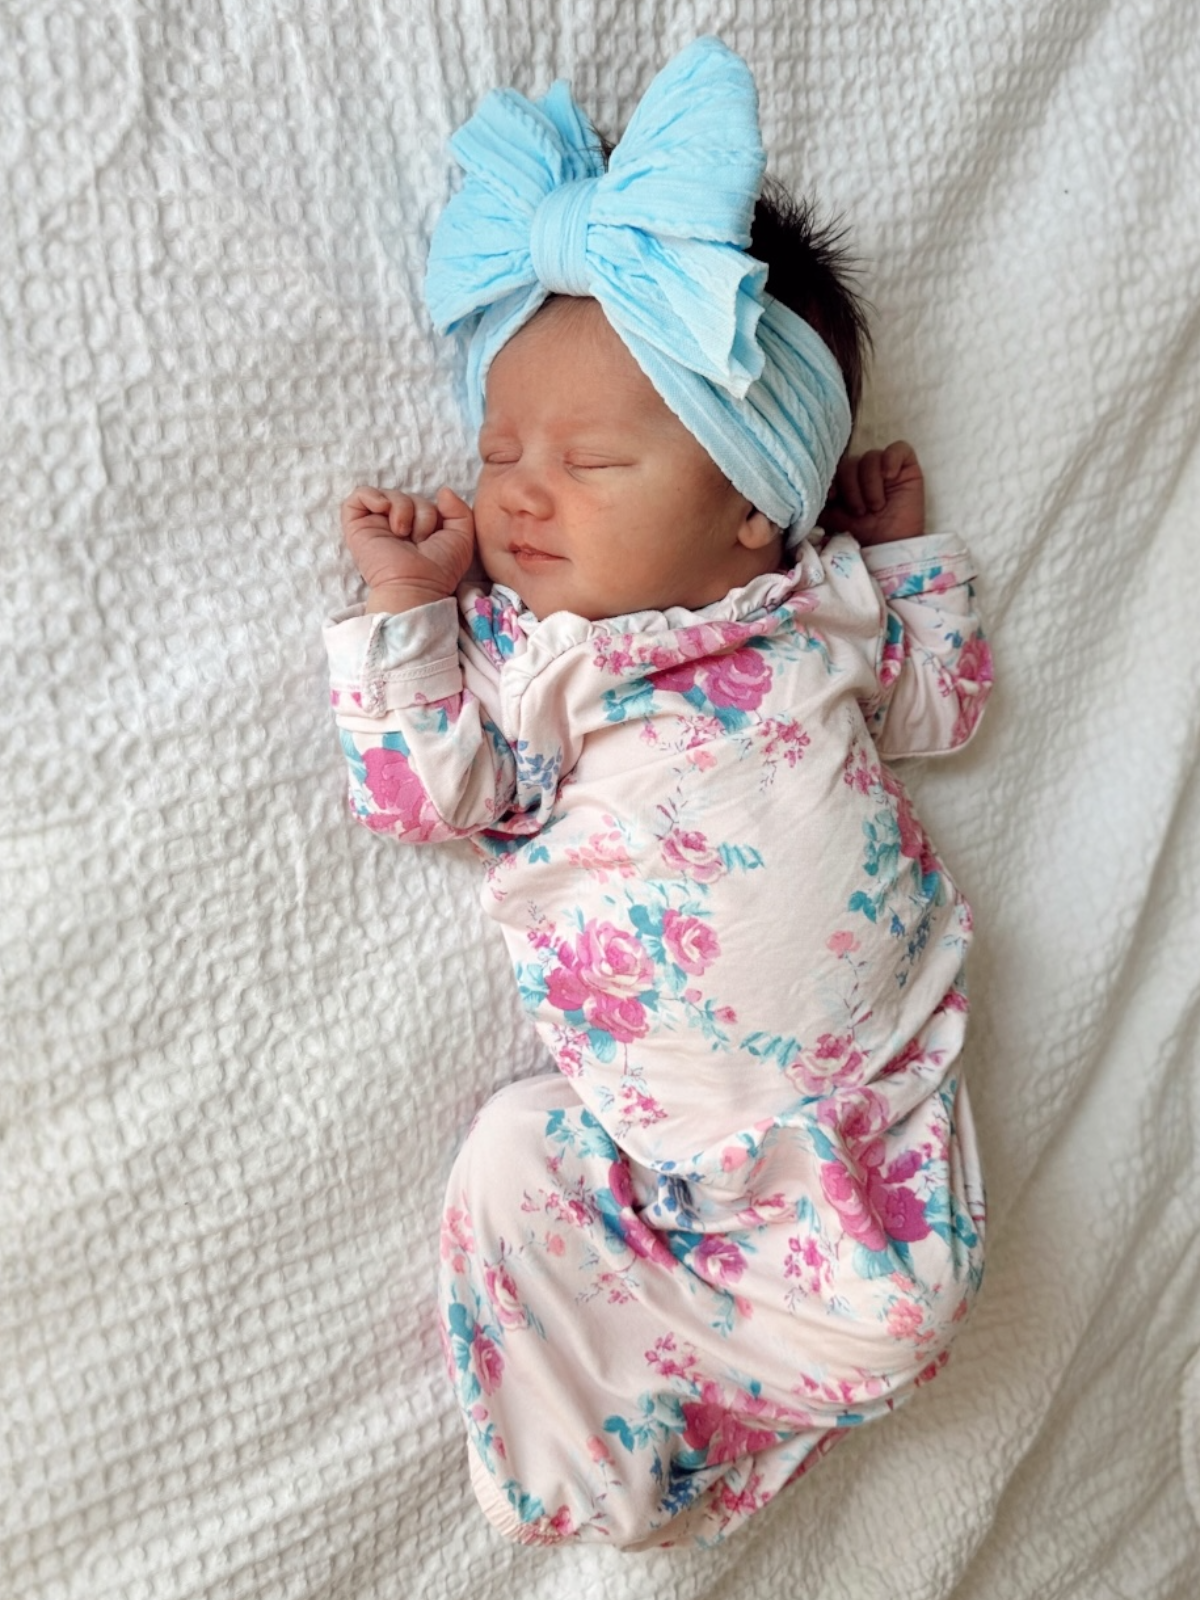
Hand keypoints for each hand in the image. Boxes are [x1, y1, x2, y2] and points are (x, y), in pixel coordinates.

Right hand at [341, 486, 476, 611]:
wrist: (416, 585)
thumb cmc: (439, 570)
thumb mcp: (461, 538)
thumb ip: (459, 511)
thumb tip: (442, 491)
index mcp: (416, 532)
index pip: (423, 503)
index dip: (433, 513)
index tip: (435, 537)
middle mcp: (394, 528)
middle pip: (407, 497)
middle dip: (420, 512)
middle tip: (420, 539)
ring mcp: (375, 527)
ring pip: (388, 495)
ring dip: (402, 508)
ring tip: (402, 532)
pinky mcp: (357, 528)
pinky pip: (359, 495)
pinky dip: (372, 495)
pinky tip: (383, 508)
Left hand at [821, 441, 925, 544]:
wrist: (887, 550)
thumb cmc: (860, 536)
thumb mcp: (830, 519)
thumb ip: (816, 502)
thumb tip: (802, 492)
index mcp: (843, 482)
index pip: (834, 466)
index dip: (831, 479)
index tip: (832, 498)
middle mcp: (863, 473)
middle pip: (850, 462)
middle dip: (851, 487)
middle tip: (859, 512)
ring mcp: (885, 469)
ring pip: (871, 457)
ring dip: (870, 483)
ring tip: (876, 506)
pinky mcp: (906, 468)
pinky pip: (899, 449)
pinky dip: (891, 459)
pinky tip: (890, 477)